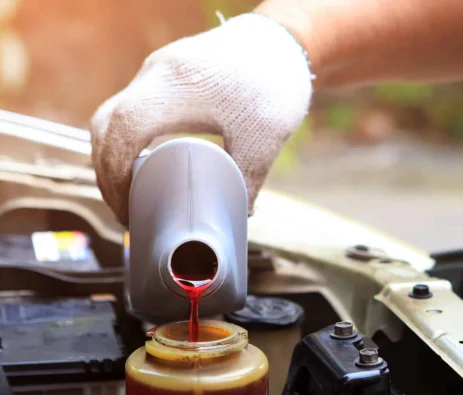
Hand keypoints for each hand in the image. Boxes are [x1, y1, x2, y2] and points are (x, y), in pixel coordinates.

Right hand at [90, 14, 311, 225]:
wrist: (283, 38)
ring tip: (132, 195)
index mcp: (173, 88)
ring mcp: (157, 71)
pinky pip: (130, 107)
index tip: (128, 210)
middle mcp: (155, 75)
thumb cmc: (274, 83)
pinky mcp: (165, 74)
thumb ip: (249, 179)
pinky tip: (145, 165)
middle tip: (126, 211)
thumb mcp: (265, 138)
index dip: (116, 175)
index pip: (123, 131)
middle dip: (106, 172)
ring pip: (113, 114)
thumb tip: (239, 215)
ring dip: (113, 155)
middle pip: (105, 125)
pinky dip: (127, 139)